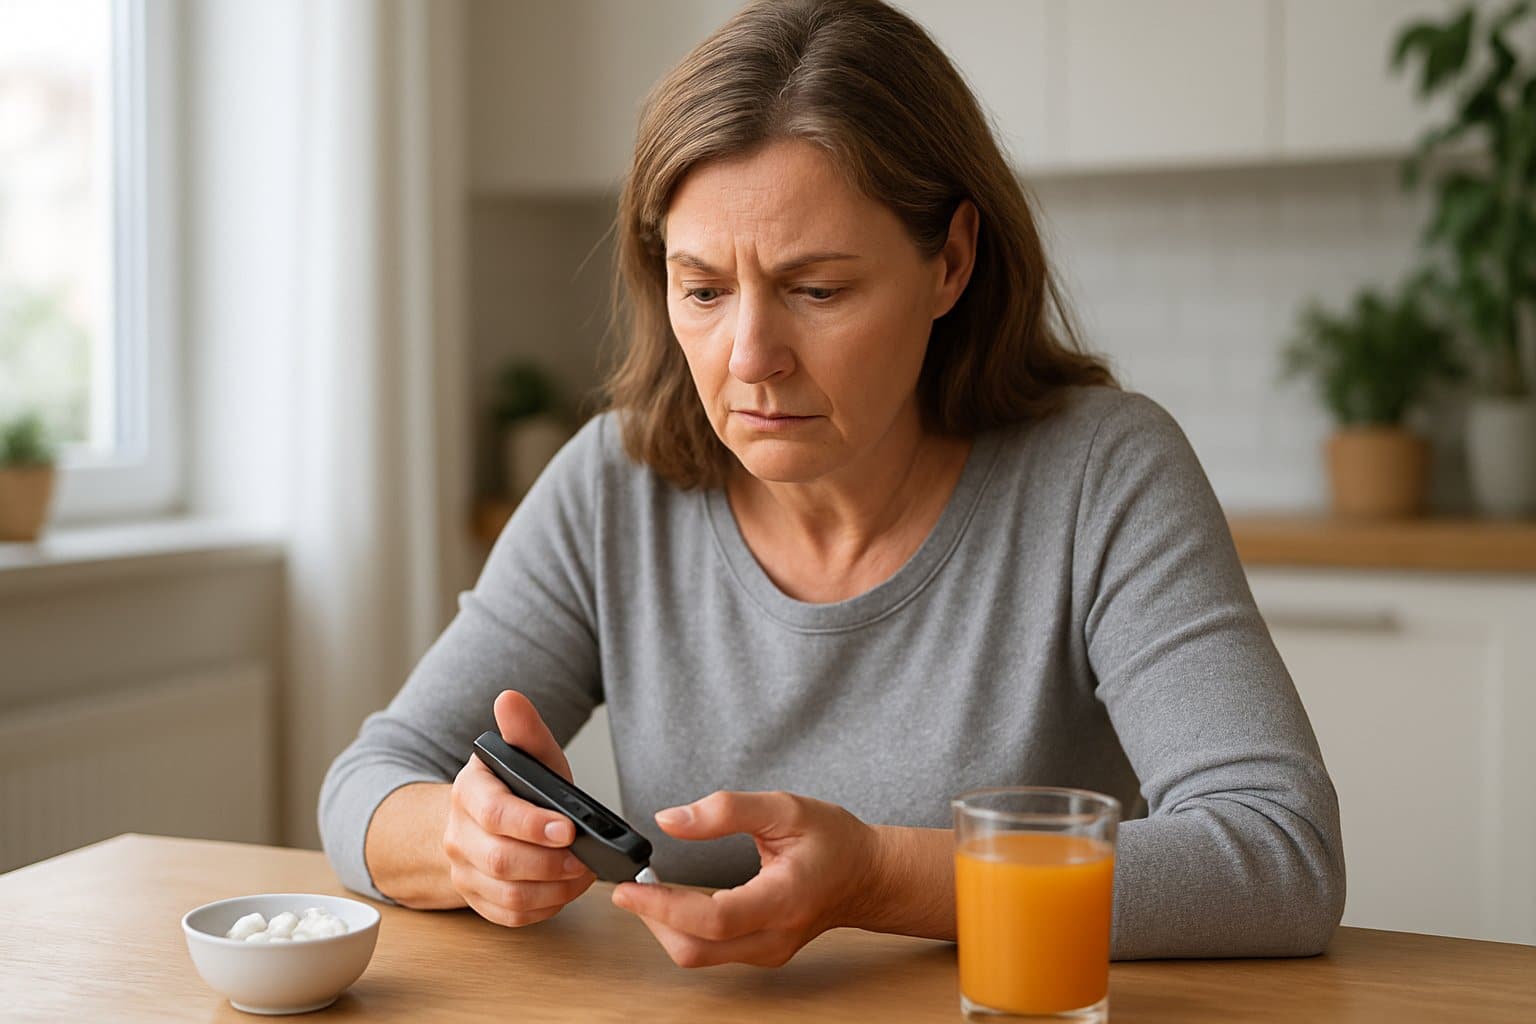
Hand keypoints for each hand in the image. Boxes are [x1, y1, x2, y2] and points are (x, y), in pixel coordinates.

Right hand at [441, 690, 595, 925]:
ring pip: (507, 895)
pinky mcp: (477, 900)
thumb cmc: (516, 786)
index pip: (495, 813)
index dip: (532, 825)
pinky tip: (565, 890)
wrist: (482, 819)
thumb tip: (510, 698)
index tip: (568, 828)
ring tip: (583, 873)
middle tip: (585, 858)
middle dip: (550, 863)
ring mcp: (464, 871)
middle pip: (501, 861)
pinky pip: (510, 916)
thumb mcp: (527, 755)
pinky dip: (545, 908)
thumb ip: (524, 731)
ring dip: (553, 889)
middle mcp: (458, 835)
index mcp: (469, 792)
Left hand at [610, 790, 880, 967]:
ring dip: (664, 926)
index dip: (664, 906)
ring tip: (648, 890)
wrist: (867, 876)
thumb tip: (670, 821)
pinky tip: (674, 903)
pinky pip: (711, 952)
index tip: (629, 887)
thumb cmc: (834, 841)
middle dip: (653, 920)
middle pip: (696, 949)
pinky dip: (683, 930)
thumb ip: (727, 810)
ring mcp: (768, 952)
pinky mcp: (761, 954)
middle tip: (629, 886)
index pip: (713, 918)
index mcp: (784, 899)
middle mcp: (775, 937)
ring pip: (698, 956)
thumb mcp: (786, 807)